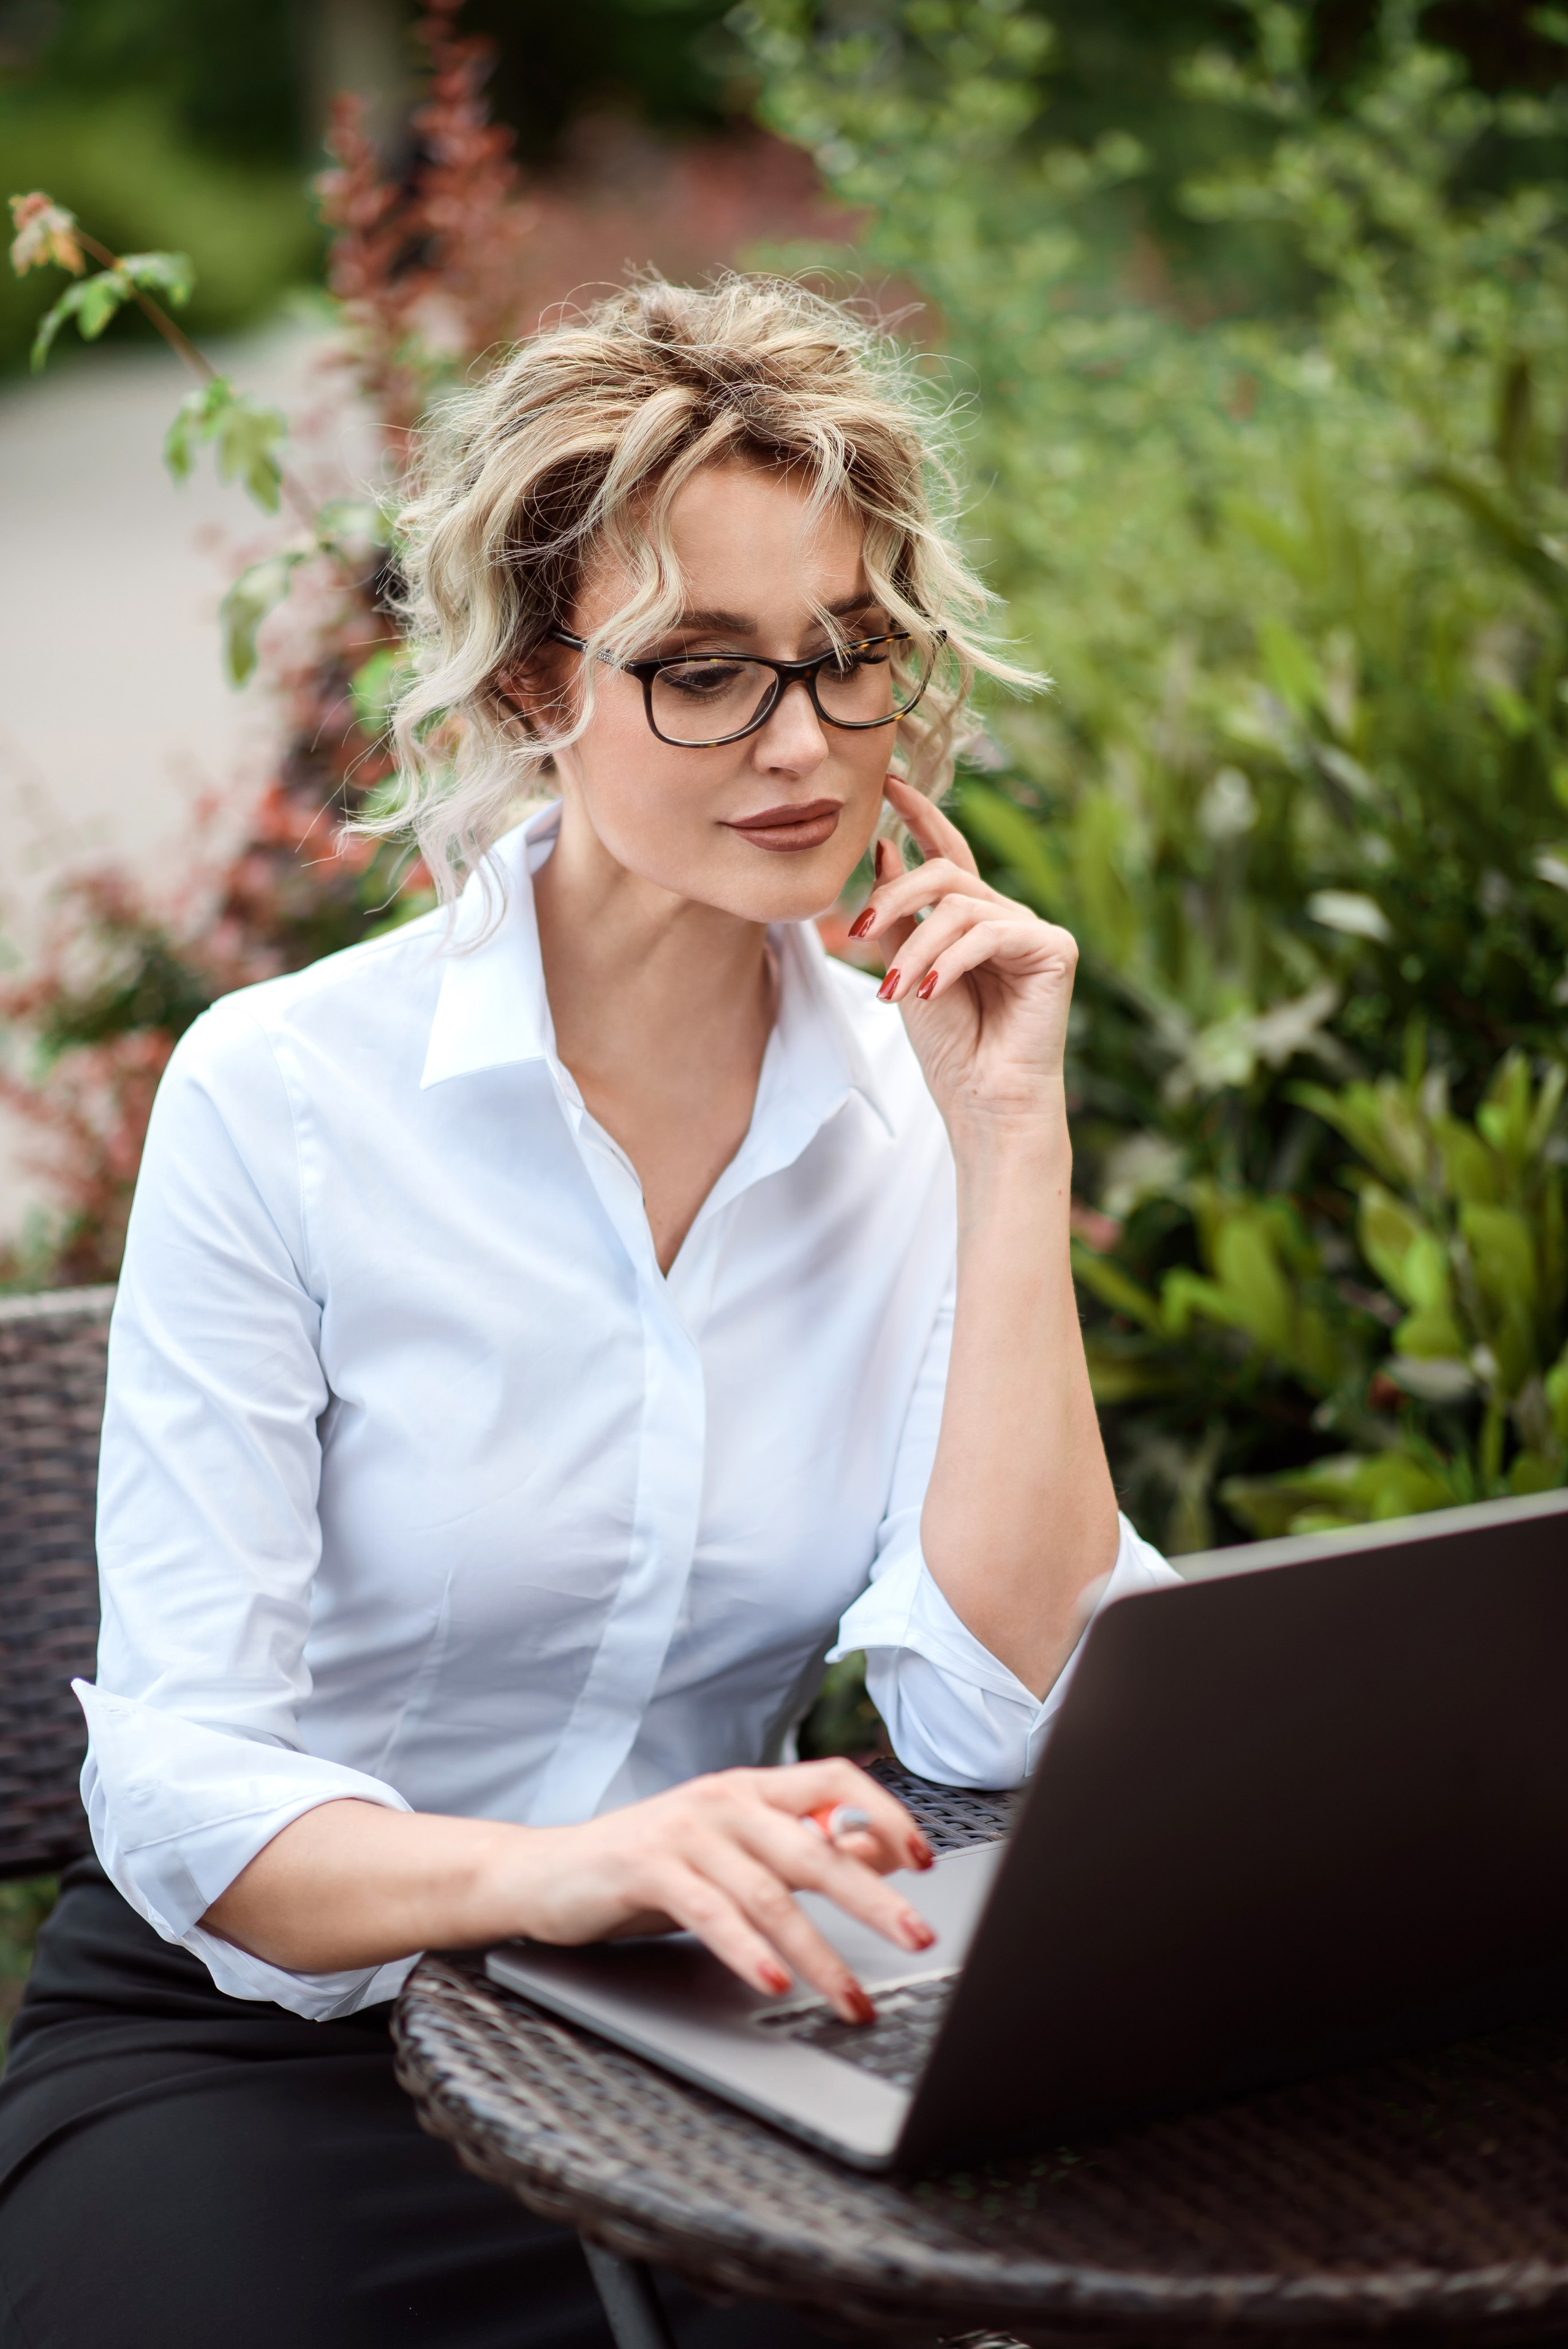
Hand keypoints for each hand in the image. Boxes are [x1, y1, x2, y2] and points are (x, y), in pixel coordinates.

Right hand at [508, 1760, 935, 2023]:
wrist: (546, 1873)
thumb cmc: (649, 1867)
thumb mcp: (730, 1852)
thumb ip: (795, 1849)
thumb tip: (879, 1852)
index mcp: (750, 1789)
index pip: (835, 1778)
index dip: (884, 1813)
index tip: (924, 1859)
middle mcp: (723, 1801)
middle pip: (815, 1846)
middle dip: (874, 1897)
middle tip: (919, 1938)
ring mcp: (684, 1832)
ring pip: (770, 1893)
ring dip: (818, 1953)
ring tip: (851, 1997)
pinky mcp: (646, 1868)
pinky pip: (710, 1912)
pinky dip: (746, 1951)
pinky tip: (772, 1983)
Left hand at [849, 775, 1079, 1140]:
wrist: (984, 1102)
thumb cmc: (949, 1046)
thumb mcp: (904, 970)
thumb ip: (897, 915)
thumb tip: (885, 848)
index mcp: (971, 918)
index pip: (946, 852)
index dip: (919, 814)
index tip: (887, 783)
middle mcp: (1005, 915)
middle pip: (945, 872)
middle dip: (894, 896)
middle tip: (856, 933)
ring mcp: (1033, 929)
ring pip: (960, 904)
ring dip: (916, 947)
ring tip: (893, 990)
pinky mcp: (1054, 949)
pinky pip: (992, 931)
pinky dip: (952, 960)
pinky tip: (931, 991)